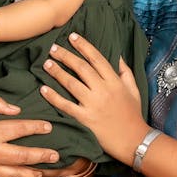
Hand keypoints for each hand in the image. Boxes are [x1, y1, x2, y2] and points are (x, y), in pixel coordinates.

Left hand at [40, 33, 147, 163]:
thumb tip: (118, 55)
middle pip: (81, 68)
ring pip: (71, 83)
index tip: (72, 36)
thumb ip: (125, 72)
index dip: (84, 46)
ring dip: (57, 72)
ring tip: (46, 63)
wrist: (133, 140)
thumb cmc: (133, 114)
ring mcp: (93, 104)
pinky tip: (43, 89)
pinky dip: (53, 97)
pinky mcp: (85, 119)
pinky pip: (66, 105)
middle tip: (53, 48)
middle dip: (66, 56)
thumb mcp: (134, 90)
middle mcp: (103, 90)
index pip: (97, 58)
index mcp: (114, 81)